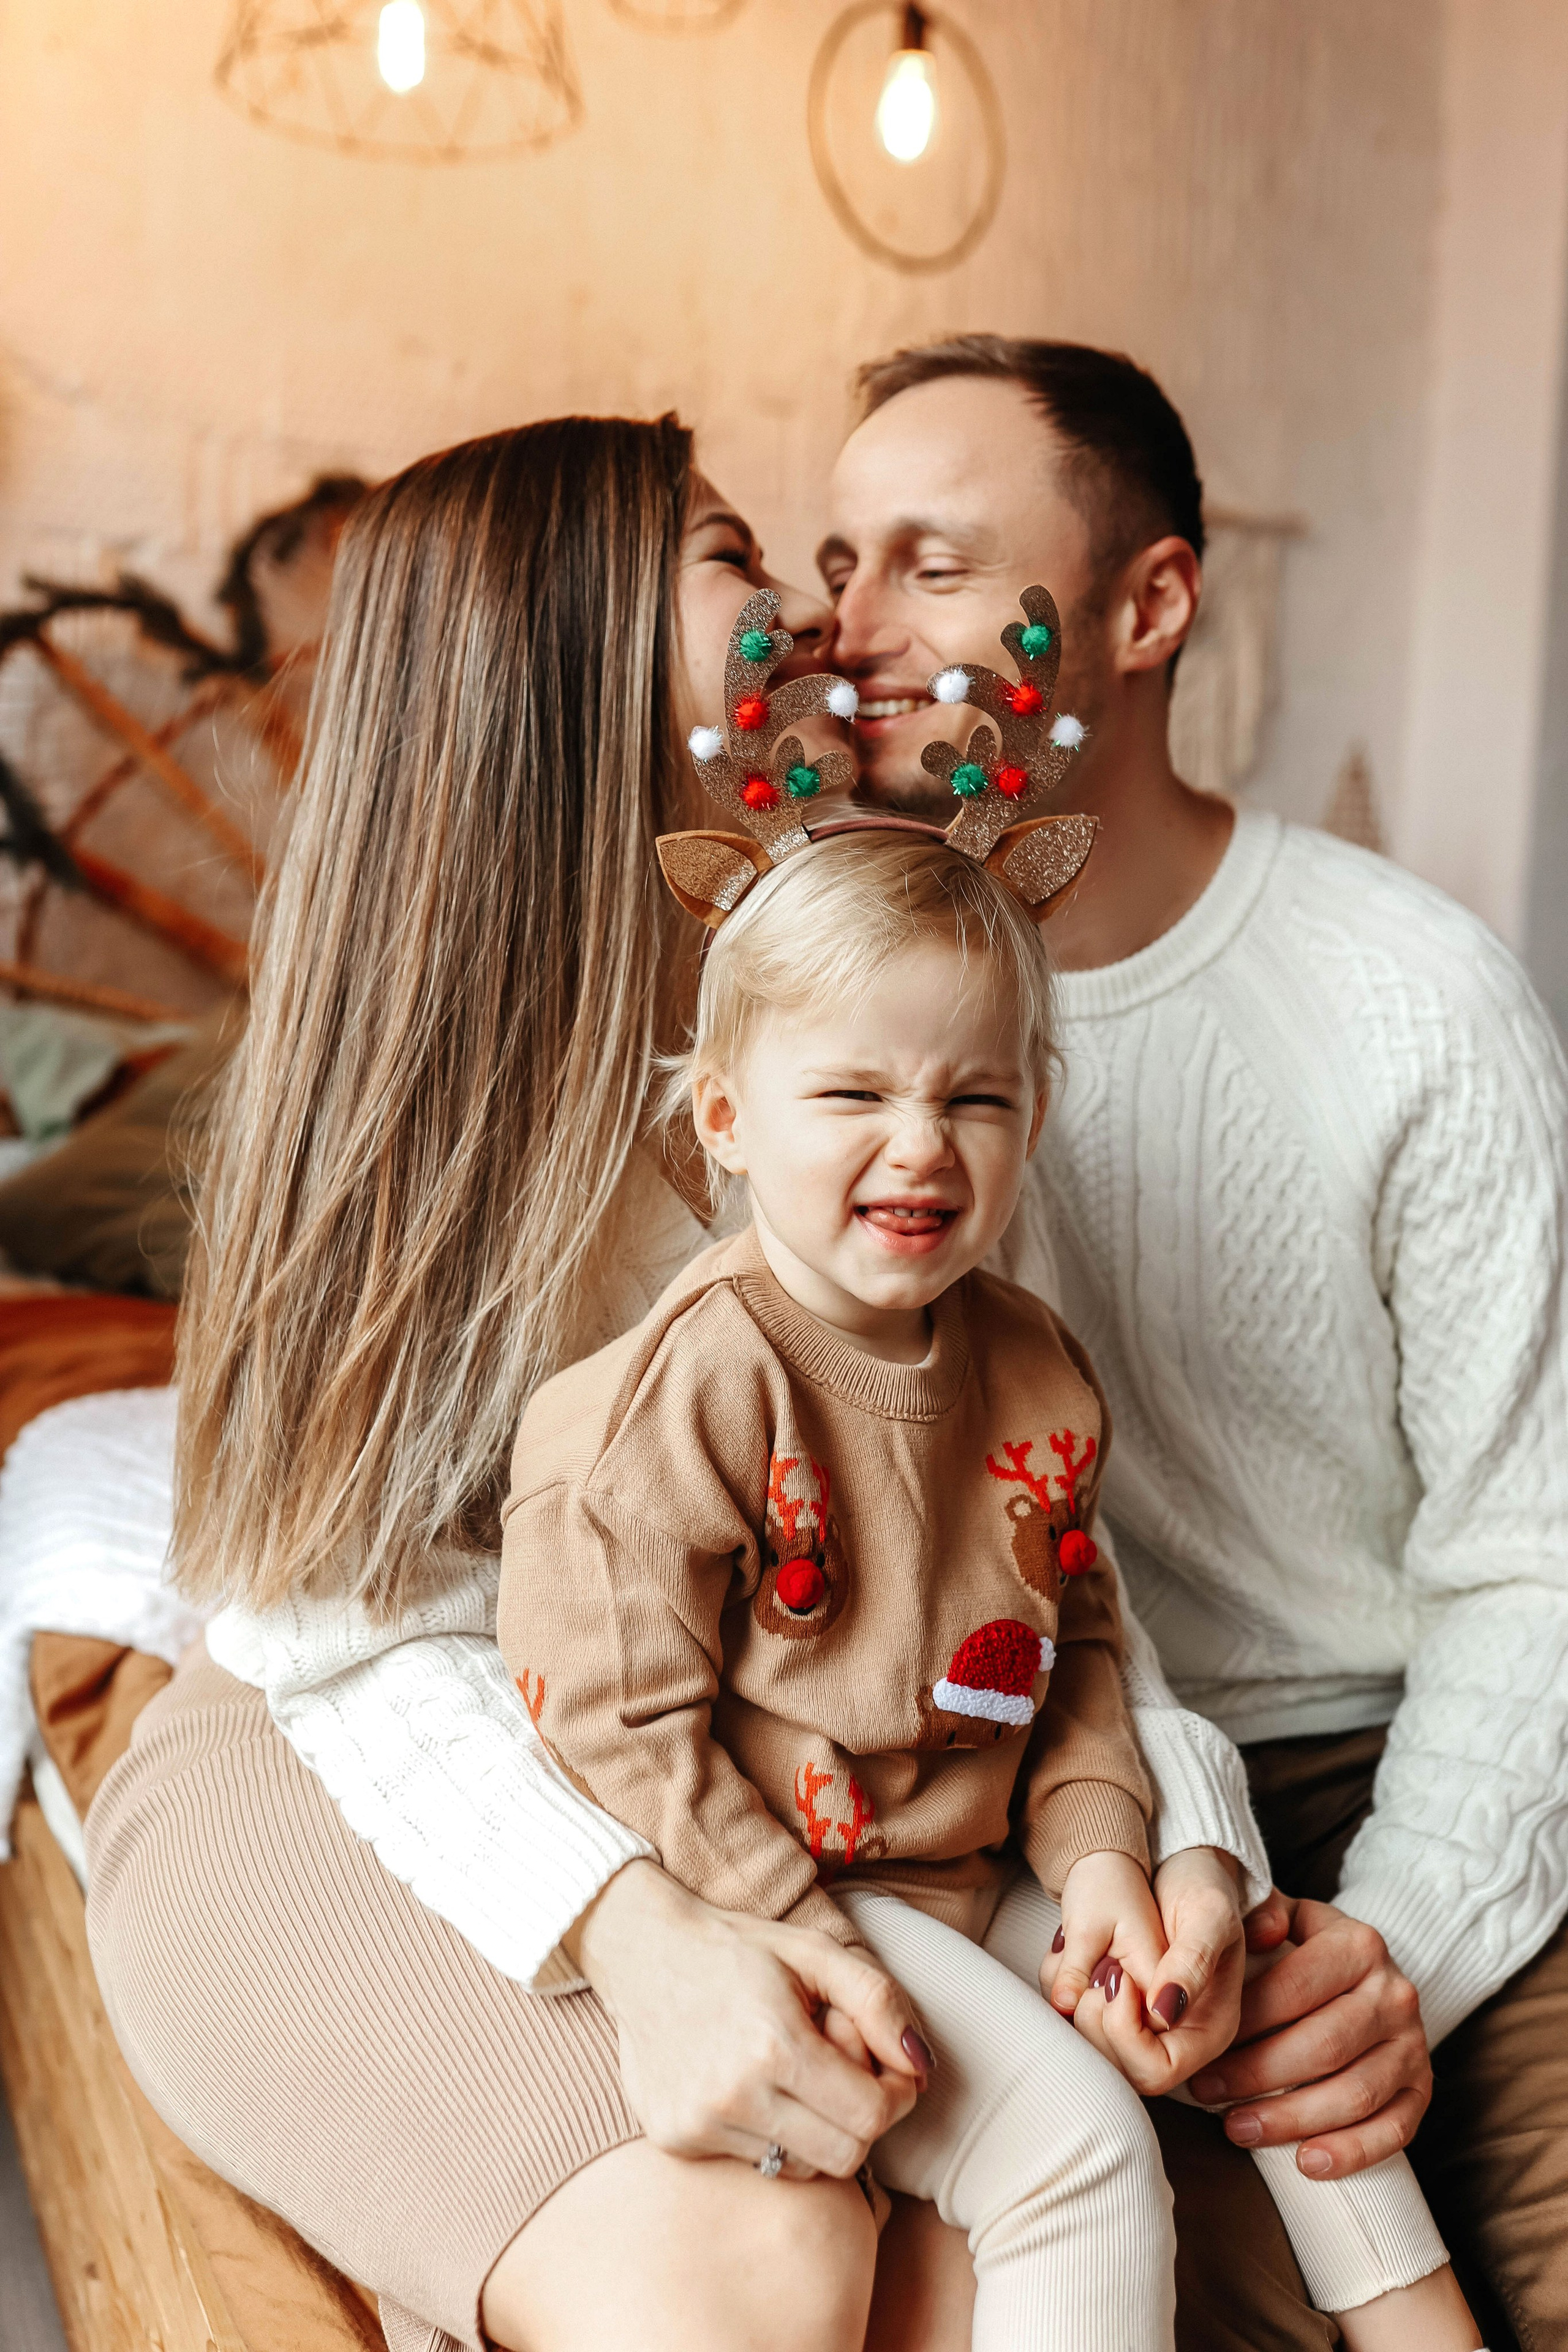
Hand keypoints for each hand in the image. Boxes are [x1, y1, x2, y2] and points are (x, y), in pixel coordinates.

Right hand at [568, 1860, 927, 2180]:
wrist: (643, 1952)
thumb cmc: (739, 1949)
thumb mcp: (816, 1952)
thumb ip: (878, 2002)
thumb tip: (922, 2066)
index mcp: (774, 2044)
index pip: (871, 2116)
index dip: (896, 2097)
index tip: (889, 2072)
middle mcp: (733, 2094)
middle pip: (843, 2156)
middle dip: (861, 2120)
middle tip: (845, 2073)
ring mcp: (699, 2123)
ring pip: (799, 2168)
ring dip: (815, 2131)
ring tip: (794, 2076)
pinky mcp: (676, 2139)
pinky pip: (753, 2163)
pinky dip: (769, 2133)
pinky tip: (751, 2086)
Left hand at [1047, 1847, 1245, 2094]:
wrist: (1182, 1867)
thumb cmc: (1203, 1890)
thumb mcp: (1207, 1915)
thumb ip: (1191, 1964)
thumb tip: (1164, 2014)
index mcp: (1209, 2030)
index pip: (1159, 2071)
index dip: (1127, 2034)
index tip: (1119, 1979)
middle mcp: (1178, 2039)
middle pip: (1122, 2070)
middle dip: (1098, 2022)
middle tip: (1100, 1970)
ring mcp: (1148, 2029)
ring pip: (1097, 2052)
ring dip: (1078, 2007)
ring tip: (1093, 1960)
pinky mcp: (1123, 2011)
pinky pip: (1085, 2026)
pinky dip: (1070, 1995)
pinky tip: (1078, 1961)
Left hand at [1189, 1894, 1430, 2178]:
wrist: (1368, 1974)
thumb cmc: (1305, 1950)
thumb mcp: (1286, 1918)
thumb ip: (1261, 1914)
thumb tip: (1250, 1929)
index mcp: (1359, 1944)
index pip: (1293, 1987)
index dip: (1242, 2022)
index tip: (1198, 2045)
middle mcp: (1396, 1993)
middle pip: (1323, 2045)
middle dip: (1255, 2074)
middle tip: (1205, 2093)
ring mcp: (1414, 2045)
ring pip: (1354, 2093)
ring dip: (1290, 2120)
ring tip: (1237, 2129)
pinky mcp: (1422, 2090)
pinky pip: (1394, 2131)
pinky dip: (1350, 2152)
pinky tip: (1305, 2163)